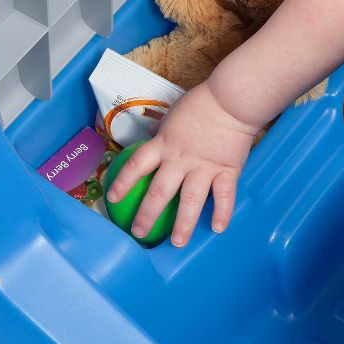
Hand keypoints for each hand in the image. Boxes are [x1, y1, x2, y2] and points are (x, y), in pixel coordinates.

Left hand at [106, 81, 256, 246]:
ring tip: (177, 243)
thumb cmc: (202, 103)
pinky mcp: (226, 170)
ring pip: (190, 200)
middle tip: (139, 232)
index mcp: (164, 144)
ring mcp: (203, 167)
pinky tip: (218, 228)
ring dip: (183, 224)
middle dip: (147, 215)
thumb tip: (153, 134)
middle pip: (159, 191)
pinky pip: (224, 196)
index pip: (136, 165)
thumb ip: (164, 131)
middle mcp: (180, 160)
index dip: (123, 182)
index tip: (112, 198)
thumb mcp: (174, 114)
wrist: (231, 100)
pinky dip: (222, 213)